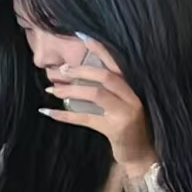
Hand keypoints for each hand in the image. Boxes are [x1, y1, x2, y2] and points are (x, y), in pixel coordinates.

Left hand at [35, 43, 157, 181]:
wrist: (143, 155)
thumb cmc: (130, 127)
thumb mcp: (123, 105)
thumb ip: (110, 90)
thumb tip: (78, 75)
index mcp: (135, 88)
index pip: (117, 64)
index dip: (101, 50)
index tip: (84, 36)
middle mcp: (134, 97)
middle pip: (106, 76)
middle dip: (81, 70)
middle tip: (61, 69)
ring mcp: (126, 113)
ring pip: (95, 94)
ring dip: (70, 90)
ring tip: (52, 89)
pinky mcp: (116, 129)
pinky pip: (86, 119)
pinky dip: (65, 115)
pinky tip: (48, 111)